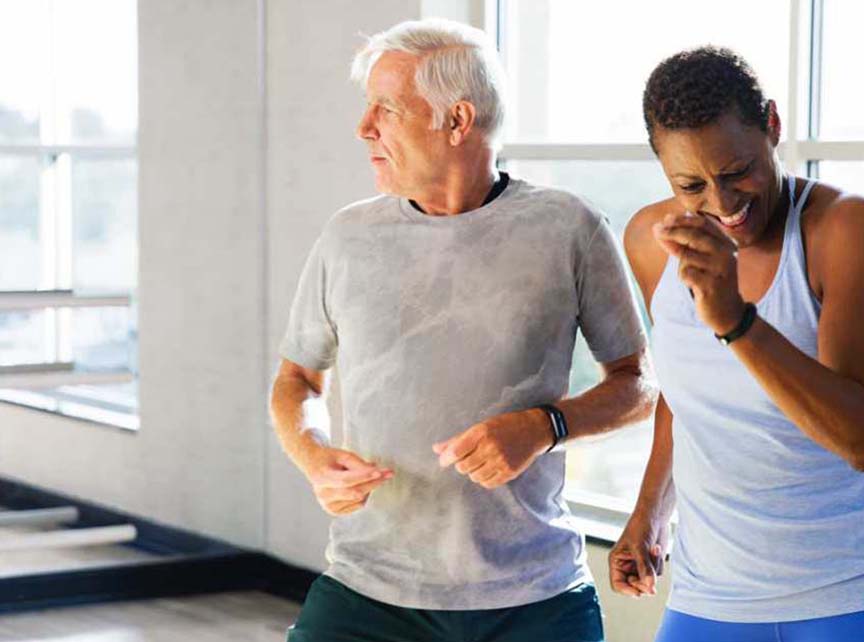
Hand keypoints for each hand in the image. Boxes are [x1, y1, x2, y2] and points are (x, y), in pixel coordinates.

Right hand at [299, 444, 393, 515]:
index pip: (346, 480)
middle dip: (373, 482)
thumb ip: (358, 463)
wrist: (314, 466)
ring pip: (358, 499)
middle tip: (388, 473)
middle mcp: (323, 494)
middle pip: (355, 492)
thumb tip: (375, 470)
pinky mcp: (334, 511)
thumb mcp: (342, 455)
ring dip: (368, 488)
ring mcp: (328, 505)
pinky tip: (358, 487)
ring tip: (362, 477)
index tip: (380, 472)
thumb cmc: (329, 459)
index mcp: (322, 477)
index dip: (364, 476)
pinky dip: (363, 496)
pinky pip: (357, 505)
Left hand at [432, 408, 552, 488]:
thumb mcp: (480, 427)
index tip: (444, 461)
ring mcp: (501, 461)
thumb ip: (457, 440)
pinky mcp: (509, 473)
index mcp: (481, 433)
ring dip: (473, 471)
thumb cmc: (503, 426)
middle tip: (469, 457)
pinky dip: (484, 478)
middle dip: (462, 464)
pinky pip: (487, 483)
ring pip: (474, 477)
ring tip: (481, 461)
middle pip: (463, 467)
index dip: (446, 459)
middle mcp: (490, 447)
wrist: (533, 431)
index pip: (455, 452)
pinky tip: (489, 468)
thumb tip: (436, 449)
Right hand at [609, 513, 668, 597]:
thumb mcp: (640, 547)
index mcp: (617, 562)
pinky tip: (656, 548)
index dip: (627, 590)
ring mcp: (639, 566)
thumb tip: (650, 587)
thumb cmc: (640, 527)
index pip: (618, 585)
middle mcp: (627, 566)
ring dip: (654, 567)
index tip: (638, 592)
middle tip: (651, 578)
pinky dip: (659, 563)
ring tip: (653, 548)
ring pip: (649, 581)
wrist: (655, 516)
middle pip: (634, 587)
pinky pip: (657, 574)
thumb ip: (644, 568)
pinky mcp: (651, 564)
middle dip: (644, 581)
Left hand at [653, 212, 746, 334]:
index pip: (703, 224)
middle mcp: (725, 254)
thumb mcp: (701, 258)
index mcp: (725, 244)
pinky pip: (686, 273)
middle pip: (694, 236)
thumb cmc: (710, 281)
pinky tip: (693, 284)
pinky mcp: (711, 285)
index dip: (682, 220)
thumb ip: (687, 242)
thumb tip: (666, 221)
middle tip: (656, 230)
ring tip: (690, 274)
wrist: (727, 311)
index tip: (665, 219)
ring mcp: (719, 269)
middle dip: (672, 231)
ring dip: (680, 263)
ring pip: (687, 256)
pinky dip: (683, 277)